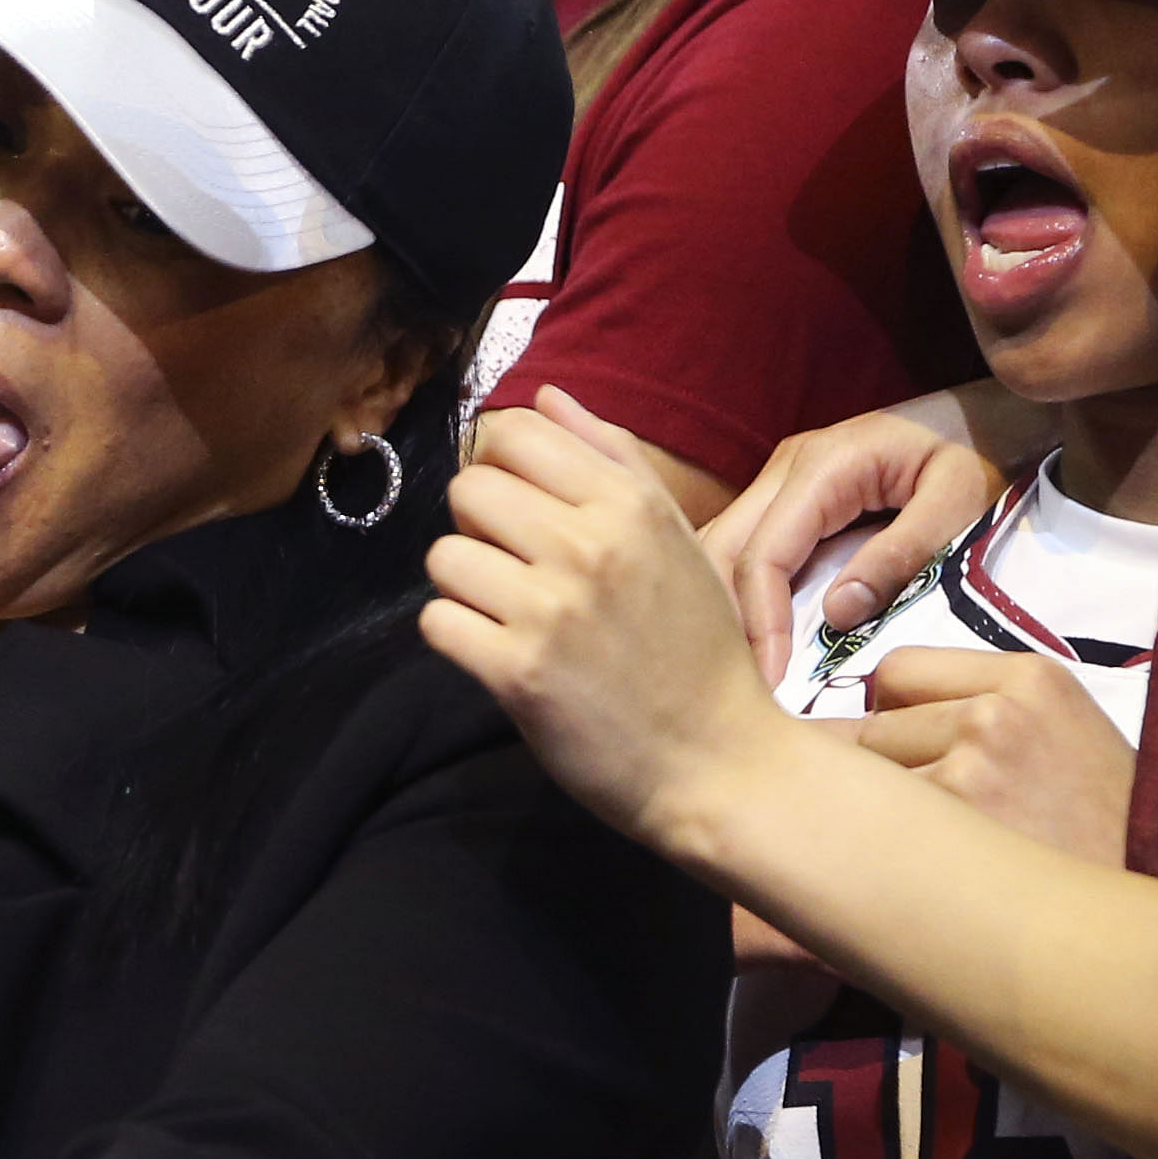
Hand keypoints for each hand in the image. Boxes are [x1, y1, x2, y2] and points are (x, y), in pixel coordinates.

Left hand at [423, 387, 800, 858]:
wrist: (719, 762)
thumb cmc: (698, 650)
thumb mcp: (677, 538)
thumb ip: (611, 457)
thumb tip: (544, 396)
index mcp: (627, 505)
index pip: (513, 435)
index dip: (502, 470)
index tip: (521, 511)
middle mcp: (588, 546)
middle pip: (468, 490)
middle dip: (479, 528)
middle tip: (515, 570)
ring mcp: (549, 610)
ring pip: (443, 557)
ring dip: (466, 588)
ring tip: (510, 616)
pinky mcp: (517, 672)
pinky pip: (438, 623)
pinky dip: (458, 640)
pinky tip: (500, 654)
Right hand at [704, 403, 1008, 680]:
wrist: (981, 421)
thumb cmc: (978, 458)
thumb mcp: (958, 500)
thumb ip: (902, 553)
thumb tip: (838, 614)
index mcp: (824, 466)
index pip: (763, 554)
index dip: (758, 624)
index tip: (771, 685)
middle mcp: (786, 469)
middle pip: (720, 551)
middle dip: (724, 623)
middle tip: (744, 693)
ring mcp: (781, 483)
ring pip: (721, 551)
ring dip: (725, 611)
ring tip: (747, 674)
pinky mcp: (788, 502)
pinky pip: (745, 551)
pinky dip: (741, 598)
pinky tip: (757, 643)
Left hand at [845, 648, 1135, 861]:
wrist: (1148, 905)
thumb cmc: (1110, 826)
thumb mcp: (1065, 730)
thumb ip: (984, 707)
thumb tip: (872, 717)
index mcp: (1031, 676)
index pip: (897, 669)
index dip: (893, 712)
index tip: (910, 747)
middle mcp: (997, 711)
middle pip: (874, 723)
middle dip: (886, 765)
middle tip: (929, 810)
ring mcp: (971, 768)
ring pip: (867, 778)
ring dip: (887, 813)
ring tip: (939, 846)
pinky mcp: (951, 828)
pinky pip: (876, 828)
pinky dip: (889, 853)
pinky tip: (930, 875)